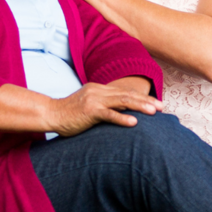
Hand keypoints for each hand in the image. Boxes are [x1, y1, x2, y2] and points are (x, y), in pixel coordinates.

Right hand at [46, 82, 161, 136]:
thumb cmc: (69, 115)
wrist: (50, 114)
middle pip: (127, 94)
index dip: (142, 97)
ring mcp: (94, 100)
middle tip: (162, 107)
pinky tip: (134, 123)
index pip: (124, 92)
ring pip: (122, 101)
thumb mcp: (88, 107)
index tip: (156, 104)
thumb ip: (103, 107)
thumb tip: (120, 114)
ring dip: (140, 106)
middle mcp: (98, 91)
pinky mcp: (89, 111)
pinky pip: (109, 114)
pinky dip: (122, 118)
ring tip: (154, 112)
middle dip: (146, 100)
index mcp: (99, 89)